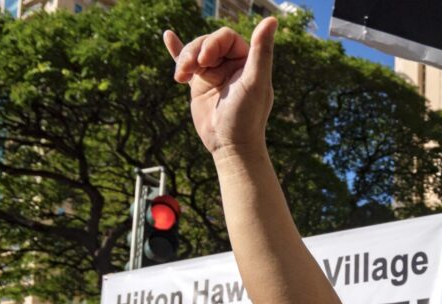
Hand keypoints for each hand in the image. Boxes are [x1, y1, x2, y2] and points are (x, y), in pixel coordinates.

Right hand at [163, 18, 276, 156]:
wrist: (230, 146)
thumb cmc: (246, 116)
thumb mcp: (255, 81)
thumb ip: (262, 51)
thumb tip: (272, 20)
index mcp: (248, 61)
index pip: (226, 37)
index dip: (213, 43)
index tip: (206, 59)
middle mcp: (231, 65)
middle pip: (207, 43)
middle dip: (195, 51)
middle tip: (191, 67)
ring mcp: (214, 74)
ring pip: (195, 53)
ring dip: (185, 59)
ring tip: (180, 76)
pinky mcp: (199, 85)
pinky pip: (187, 64)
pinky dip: (177, 51)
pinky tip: (168, 37)